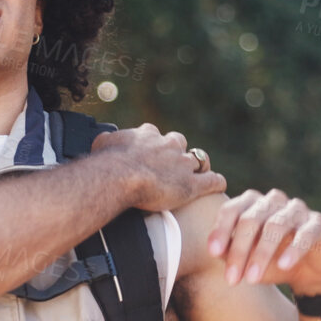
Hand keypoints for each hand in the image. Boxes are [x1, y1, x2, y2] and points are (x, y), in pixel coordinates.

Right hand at [90, 123, 227, 211]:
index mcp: (148, 135)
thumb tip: (102, 139)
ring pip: (198, 160)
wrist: (119, 176)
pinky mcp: (192, 185)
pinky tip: (218, 185)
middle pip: (179, 143)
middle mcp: (168, 146)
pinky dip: (216, 182)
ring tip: (196, 174)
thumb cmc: (107, 162)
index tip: (148, 153)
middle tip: (171, 165)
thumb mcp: (102, 143)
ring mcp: (182, 165)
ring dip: (197, 167)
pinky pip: (212, 181)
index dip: (152, 144)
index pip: (153, 135)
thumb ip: (107, 139)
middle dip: (177, 152)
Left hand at [207, 188, 320, 293]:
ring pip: (276, 225)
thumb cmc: (272, 261)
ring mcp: (297, 210)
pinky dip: (293, 250)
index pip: (232, 210)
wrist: (310, 271)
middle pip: (251, 218)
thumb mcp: (247, 260)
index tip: (213, 252)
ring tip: (253, 279)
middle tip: (232, 279)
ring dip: (262, 254)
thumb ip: (230, 252)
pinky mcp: (317, 224)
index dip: (221, 230)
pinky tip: (284, 266)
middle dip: (239, 250)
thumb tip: (215, 250)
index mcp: (252, 204)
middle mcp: (273, 202)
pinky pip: (305, 233)